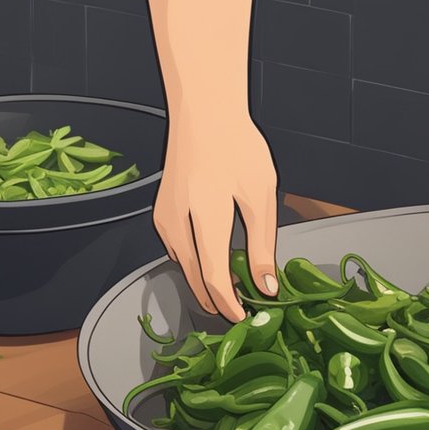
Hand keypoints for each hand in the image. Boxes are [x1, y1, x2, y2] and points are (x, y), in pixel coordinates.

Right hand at [153, 110, 278, 321]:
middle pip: (194, 276)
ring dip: (203, 283)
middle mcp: (177, 220)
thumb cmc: (237, 146)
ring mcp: (165, 216)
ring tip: (230, 291)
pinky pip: (177, 249)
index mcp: (206, 216)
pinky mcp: (162, 212)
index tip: (244, 317)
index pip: (213, 277)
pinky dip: (193, 263)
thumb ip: (263, 244)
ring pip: (183, 265)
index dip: (228, 304)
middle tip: (239, 312)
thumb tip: (266, 286)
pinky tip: (212, 263)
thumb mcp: (261, 196)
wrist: (205, 112)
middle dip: (215, 300)